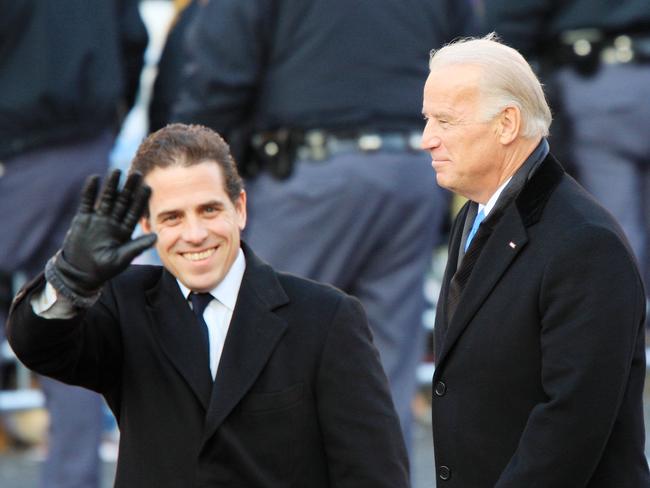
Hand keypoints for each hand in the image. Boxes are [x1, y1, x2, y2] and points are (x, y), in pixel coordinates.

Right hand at [45, 169, 156, 306]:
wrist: (80, 272)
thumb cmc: (104, 268)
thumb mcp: (122, 257)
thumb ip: (137, 246)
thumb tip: (156, 237)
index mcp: (125, 230)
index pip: (135, 212)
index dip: (141, 200)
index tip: (148, 187)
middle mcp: (113, 222)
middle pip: (123, 201)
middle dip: (129, 188)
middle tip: (137, 174)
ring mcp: (98, 219)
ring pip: (107, 198)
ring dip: (111, 185)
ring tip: (117, 171)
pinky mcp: (83, 219)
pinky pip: (87, 202)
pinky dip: (90, 191)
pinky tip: (95, 178)